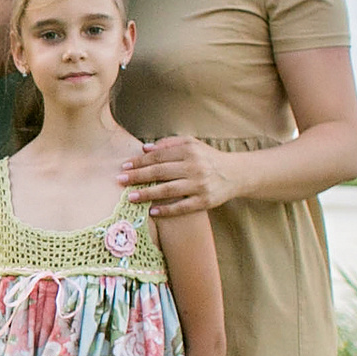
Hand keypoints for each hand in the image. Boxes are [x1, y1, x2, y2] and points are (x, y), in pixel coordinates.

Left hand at [124, 136, 239, 216]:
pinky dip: (166, 210)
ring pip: (168, 190)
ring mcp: (200, 185)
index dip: (139, 161)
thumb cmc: (208, 158)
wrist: (236, 173)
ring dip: (147, 194)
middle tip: (120, 180)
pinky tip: (152, 212)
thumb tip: (145, 149)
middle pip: (160, 172)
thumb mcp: (192, 144)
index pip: (158, 156)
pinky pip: (182, 207)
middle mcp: (194, 167)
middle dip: (137, 176)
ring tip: (131, 197)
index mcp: (189, 151)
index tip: (124, 166)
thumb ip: (168, 144)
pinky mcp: (205, 201)